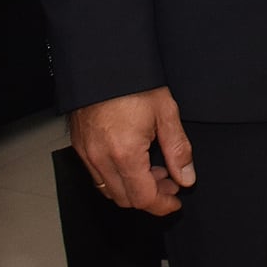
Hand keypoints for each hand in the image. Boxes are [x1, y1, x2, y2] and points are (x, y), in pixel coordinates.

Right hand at [70, 88, 195, 215]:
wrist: (102, 62)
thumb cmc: (133, 81)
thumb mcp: (166, 112)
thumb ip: (178, 150)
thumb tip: (186, 177)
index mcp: (124, 153)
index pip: (143, 198)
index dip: (162, 205)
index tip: (175, 201)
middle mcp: (101, 158)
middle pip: (125, 199)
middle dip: (150, 196)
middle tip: (169, 181)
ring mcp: (87, 154)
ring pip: (109, 190)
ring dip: (132, 188)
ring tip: (152, 168)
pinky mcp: (80, 146)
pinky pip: (97, 176)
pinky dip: (116, 177)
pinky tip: (131, 161)